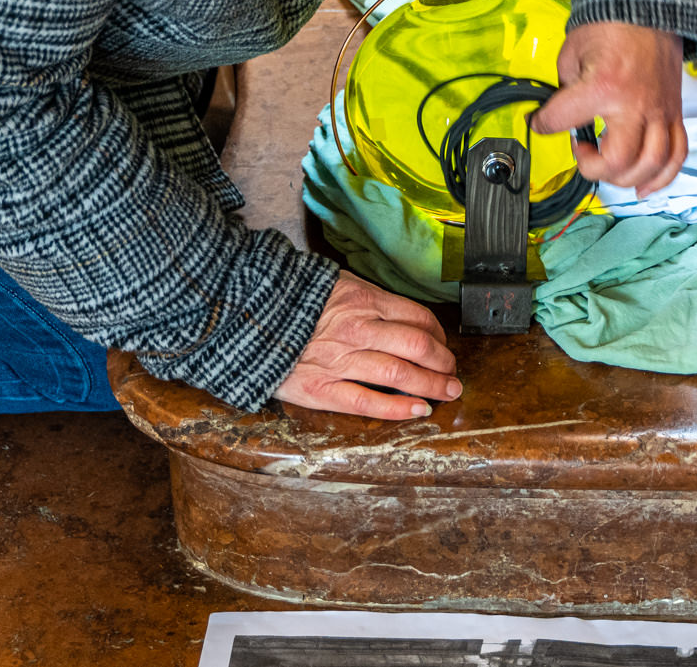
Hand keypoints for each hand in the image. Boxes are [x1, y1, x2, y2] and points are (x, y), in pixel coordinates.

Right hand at [274, 271, 460, 419]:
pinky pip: (368, 402)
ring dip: (432, 386)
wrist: (243, 317)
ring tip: (448, 393)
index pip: (417, 318)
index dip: (439, 334)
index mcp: (362, 300)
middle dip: (444, 363)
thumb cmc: (288, 301)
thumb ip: (365, 298)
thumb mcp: (332, 283)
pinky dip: (398, 409)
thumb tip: (396, 313)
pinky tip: (418, 411)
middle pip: (418, 347)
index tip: (443, 344)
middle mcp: (357, 330)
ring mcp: (340, 361)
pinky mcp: (321, 388)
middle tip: (453, 373)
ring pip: (401, 375)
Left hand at [531, 22, 687, 196]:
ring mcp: (660, 112)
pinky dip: (662, 177)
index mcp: (604, 86)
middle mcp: (636, 105)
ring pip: (651, 165)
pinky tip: (643, 188)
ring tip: (609, 172)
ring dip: (626, 178)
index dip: (543, 125)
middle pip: (618, 162)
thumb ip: (565, 89)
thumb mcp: (572, 53)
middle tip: (583, 152)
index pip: (563, 122)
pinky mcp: (674, 113)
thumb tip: (560, 115)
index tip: (540, 123)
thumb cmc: (610, 26)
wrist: (649, 6)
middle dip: (593, 167)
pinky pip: (677, 155)